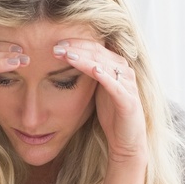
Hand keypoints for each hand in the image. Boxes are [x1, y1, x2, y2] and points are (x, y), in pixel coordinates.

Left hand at [51, 38, 147, 167]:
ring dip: (85, 58)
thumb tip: (68, 61)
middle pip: (98, 51)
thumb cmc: (112, 114)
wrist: (127, 141)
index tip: (56, 42)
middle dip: (76, 47)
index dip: (76, 43)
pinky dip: (104, 75)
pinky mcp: (128, 100)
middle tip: (56, 46)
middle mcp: (124, 71)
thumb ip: (88, 73)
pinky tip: (93, 70)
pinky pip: (115, 85)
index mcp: (115, 66)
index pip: (94, 47)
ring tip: (67, 54)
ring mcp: (127, 84)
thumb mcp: (97, 90)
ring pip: (104, 64)